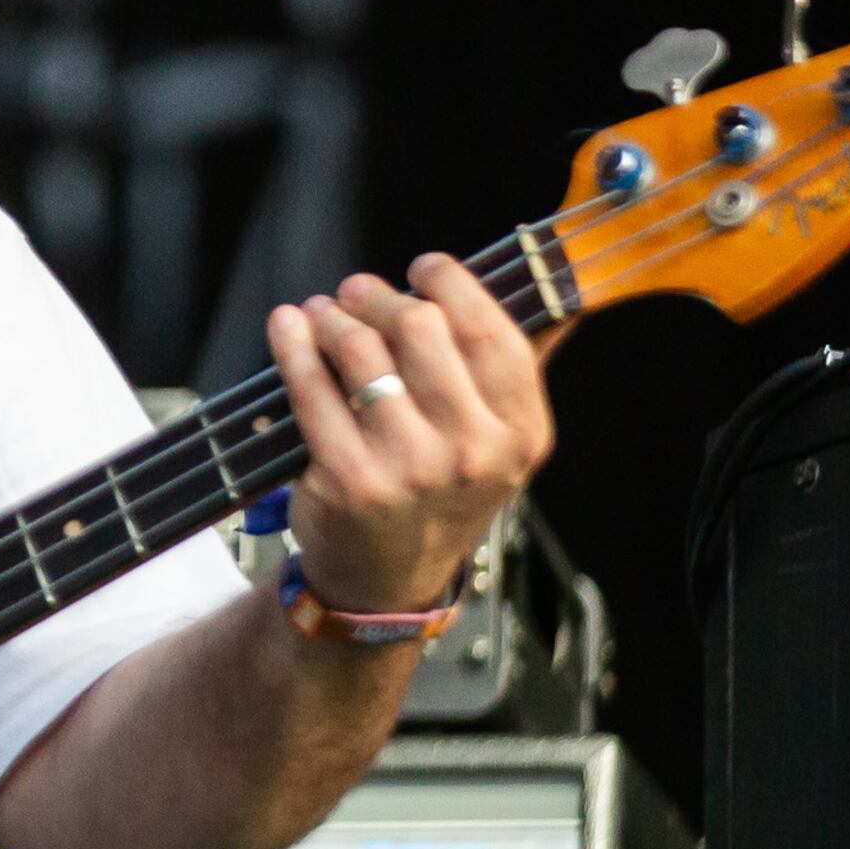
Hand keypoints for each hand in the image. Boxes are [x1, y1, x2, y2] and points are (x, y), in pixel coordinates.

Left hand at [264, 255, 554, 615]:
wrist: (389, 579)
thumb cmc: (443, 493)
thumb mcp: (499, 441)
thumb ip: (515, 368)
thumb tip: (560, 292)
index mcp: (519, 431)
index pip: (488, 329)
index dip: (450, 284)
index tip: (424, 268)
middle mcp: (472, 451)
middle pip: (418, 327)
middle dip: (378, 297)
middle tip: (356, 292)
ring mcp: (408, 468)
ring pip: (360, 351)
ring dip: (332, 318)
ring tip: (323, 314)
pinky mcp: (348, 480)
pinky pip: (311, 389)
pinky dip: (293, 346)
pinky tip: (289, 327)